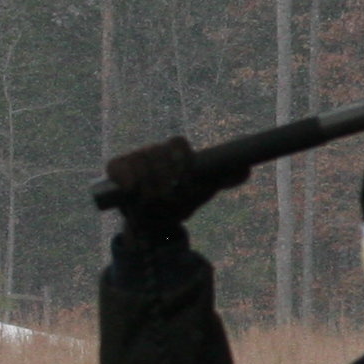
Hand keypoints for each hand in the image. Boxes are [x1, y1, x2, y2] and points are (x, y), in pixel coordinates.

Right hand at [101, 136, 248, 234]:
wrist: (157, 220)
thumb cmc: (181, 200)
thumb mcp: (204, 189)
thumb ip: (225, 177)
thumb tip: (246, 168)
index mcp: (175, 151)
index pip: (178, 143)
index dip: (184, 158)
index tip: (189, 180)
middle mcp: (154, 151)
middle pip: (157, 152)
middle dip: (166, 177)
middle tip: (172, 197)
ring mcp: (133, 158)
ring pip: (139, 160)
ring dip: (148, 183)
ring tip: (155, 200)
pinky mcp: (116, 169)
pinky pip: (117, 165)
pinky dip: (124, 176)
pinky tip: (132, 188)